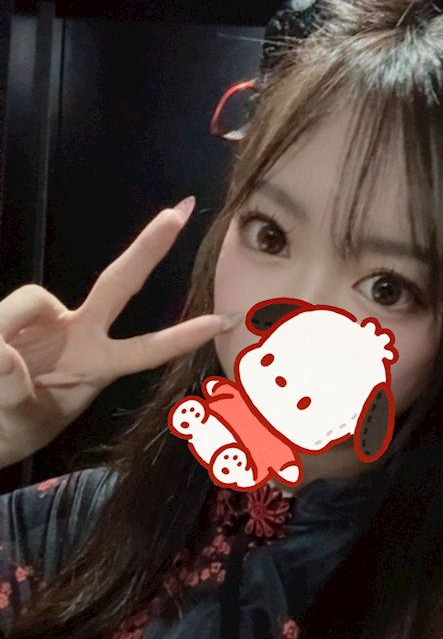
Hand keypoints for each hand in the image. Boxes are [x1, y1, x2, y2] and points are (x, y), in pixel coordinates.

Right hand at [0, 197, 236, 469]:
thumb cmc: (5, 428)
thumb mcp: (20, 422)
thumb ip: (15, 394)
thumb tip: (5, 355)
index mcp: (95, 366)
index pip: (146, 349)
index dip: (182, 337)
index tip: (224, 320)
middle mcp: (77, 334)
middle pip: (118, 283)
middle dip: (149, 247)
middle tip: (180, 210)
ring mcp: (44, 320)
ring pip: (33, 299)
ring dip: (7, 327)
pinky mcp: (9, 314)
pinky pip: (1, 314)